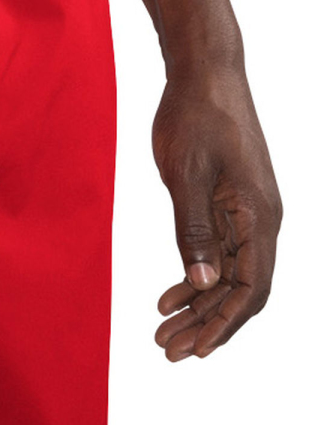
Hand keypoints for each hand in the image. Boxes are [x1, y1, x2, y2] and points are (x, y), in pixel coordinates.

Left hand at [151, 67, 281, 360]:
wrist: (204, 72)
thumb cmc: (194, 117)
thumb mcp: (185, 176)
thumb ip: (192, 230)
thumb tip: (200, 284)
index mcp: (259, 216)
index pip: (249, 288)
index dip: (223, 323)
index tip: (195, 350)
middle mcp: (262, 220)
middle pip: (240, 289)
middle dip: (206, 324)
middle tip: (167, 351)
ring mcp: (248, 212)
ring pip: (228, 274)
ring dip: (198, 306)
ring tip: (162, 331)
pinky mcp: (231, 203)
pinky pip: (218, 253)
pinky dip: (194, 277)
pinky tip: (168, 295)